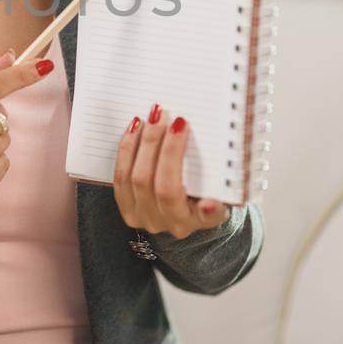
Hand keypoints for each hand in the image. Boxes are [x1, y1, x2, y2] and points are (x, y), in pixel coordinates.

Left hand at [113, 105, 232, 240]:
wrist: (179, 203)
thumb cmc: (201, 185)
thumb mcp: (218, 182)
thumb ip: (219, 175)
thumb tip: (221, 164)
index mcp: (202, 220)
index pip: (206, 216)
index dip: (209, 211)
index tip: (211, 203)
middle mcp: (174, 224)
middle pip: (164, 188)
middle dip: (167, 149)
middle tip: (172, 120)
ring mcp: (147, 218)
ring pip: (138, 180)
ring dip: (144, 144)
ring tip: (153, 119)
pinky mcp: (127, 209)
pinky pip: (121, 178)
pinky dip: (127, 150)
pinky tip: (135, 129)